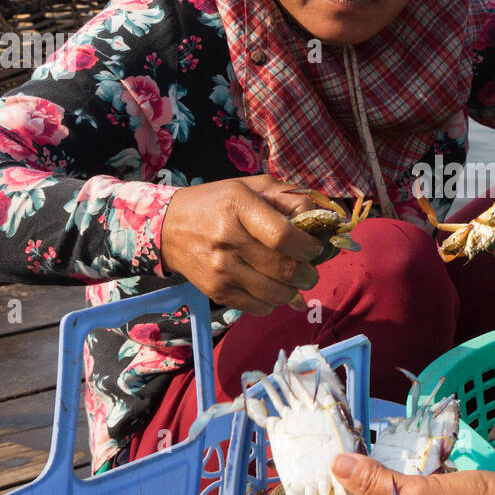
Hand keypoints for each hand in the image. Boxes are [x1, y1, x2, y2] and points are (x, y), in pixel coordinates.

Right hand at [158, 175, 324, 314]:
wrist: (168, 227)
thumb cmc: (219, 203)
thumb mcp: (253, 186)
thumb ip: (290, 198)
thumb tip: (325, 222)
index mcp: (239, 205)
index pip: (284, 236)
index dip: (309, 247)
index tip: (315, 248)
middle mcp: (228, 238)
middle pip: (284, 269)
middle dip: (308, 274)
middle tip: (311, 271)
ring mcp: (220, 269)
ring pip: (275, 294)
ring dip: (294, 291)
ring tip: (294, 281)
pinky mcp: (216, 291)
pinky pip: (259, 307)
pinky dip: (274, 302)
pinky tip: (272, 288)